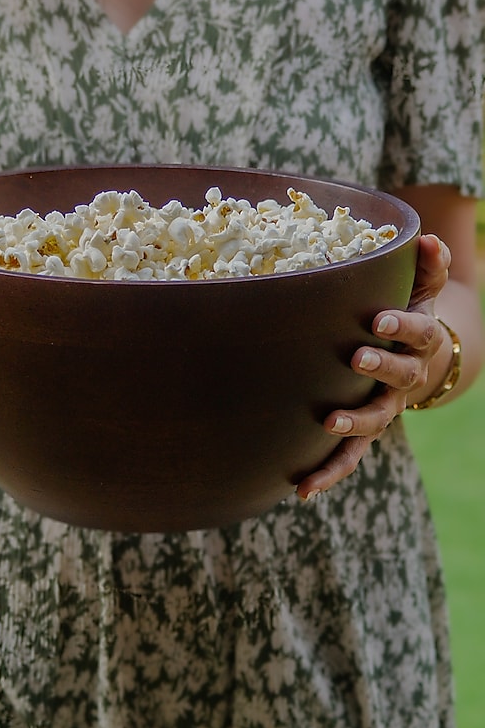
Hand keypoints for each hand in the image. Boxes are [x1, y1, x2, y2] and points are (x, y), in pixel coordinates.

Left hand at [296, 233, 449, 500]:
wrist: (417, 361)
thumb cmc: (407, 313)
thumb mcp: (422, 288)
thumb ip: (427, 265)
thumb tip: (424, 237)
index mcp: (421, 341)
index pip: (419, 333)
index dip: (401, 326)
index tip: (378, 318)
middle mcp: (407, 379)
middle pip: (400, 378)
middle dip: (380, 368)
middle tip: (357, 359)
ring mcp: (385, 408)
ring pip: (375, 423)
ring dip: (354, 425)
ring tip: (329, 423)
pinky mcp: (363, 434)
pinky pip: (349, 457)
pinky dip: (328, 474)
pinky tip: (301, 490)